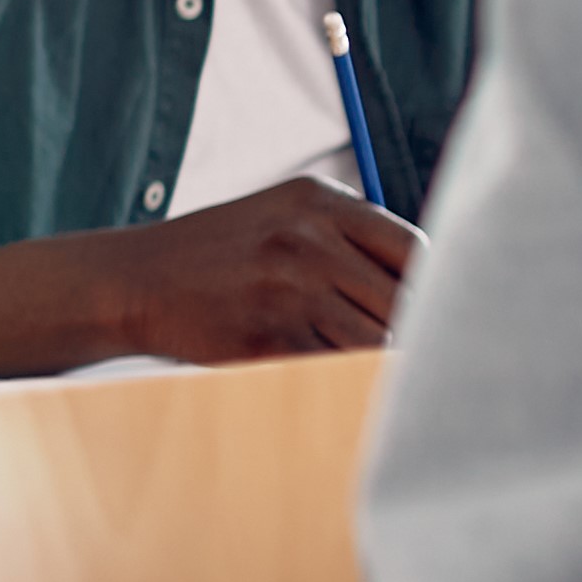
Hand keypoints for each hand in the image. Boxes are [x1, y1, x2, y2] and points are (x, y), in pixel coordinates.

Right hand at [113, 176, 422, 359]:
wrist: (133, 280)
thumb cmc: (220, 255)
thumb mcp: (283, 218)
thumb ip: (350, 241)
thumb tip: (436, 292)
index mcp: (318, 201)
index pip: (417, 250)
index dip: (441, 291)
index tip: (448, 317)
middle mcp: (307, 238)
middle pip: (406, 301)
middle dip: (421, 335)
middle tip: (433, 360)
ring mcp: (286, 288)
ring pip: (377, 344)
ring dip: (386, 366)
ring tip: (389, 378)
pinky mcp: (268, 337)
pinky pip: (335, 369)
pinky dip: (345, 380)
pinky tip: (337, 379)